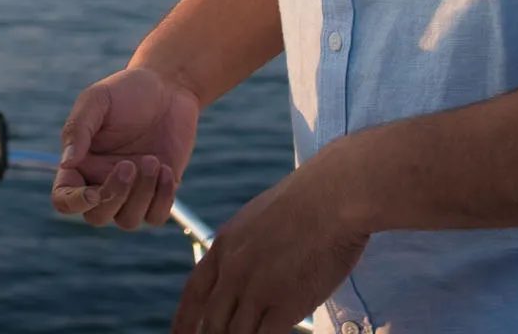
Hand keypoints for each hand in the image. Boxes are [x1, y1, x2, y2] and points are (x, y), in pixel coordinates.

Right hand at [51, 66, 199, 229]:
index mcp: (80, 163)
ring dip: (141, 195)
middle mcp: (102, 182)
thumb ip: (78, 128)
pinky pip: (155, 217)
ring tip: (153, 160)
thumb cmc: (128, 91)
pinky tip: (167, 169)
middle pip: (96, 216)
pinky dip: (162, 200)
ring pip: (127, 220)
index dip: (75, 203)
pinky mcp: (159, 193)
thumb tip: (65, 163)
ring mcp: (131, 191)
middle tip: (130, 164)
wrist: (169, 87)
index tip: (94, 191)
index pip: (64, 199)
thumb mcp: (99, 99)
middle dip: (114, 195)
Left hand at [171, 157, 367, 333]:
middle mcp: (233, 271)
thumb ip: (245, 247)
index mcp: (225, 246)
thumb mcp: (259, 218)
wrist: (332, 197)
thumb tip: (243, 269)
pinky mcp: (285, 305)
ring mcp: (257, 290)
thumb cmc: (307, 203)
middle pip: (213, 322)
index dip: (184, 320)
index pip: (194, 293)